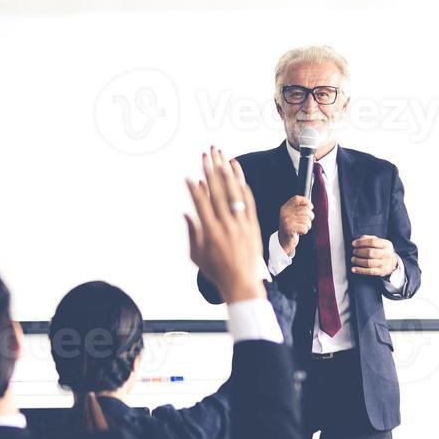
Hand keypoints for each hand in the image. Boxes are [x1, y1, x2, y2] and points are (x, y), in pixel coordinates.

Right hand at [185, 147, 265, 303]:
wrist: (242, 283)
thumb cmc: (217, 272)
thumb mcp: (197, 256)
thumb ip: (192, 233)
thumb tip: (186, 213)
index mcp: (210, 233)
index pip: (201, 204)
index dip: (194, 189)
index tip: (189, 176)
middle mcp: (226, 226)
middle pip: (217, 192)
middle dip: (210, 171)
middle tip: (206, 155)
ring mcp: (241, 224)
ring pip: (234, 193)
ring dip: (227, 172)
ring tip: (222, 156)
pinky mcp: (253, 224)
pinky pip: (248, 201)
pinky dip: (243, 186)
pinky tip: (237, 173)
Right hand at [277, 196, 312, 252]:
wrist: (283, 241)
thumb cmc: (290, 228)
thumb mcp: (292, 215)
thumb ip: (298, 209)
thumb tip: (310, 205)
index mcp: (285, 208)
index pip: (297, 198)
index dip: (306, 201)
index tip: (311, 206)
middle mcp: (285, 213)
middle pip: (305, 210)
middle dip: (310, 216)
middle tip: (307, 221)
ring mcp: (287, 221)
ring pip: (306, 220)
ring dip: (307, 225)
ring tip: (301, 227)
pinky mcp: (290, 229)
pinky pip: (305, 228)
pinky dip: (305, 231)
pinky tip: (299, 232)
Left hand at [350, 236, 398, 276]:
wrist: (392, 262)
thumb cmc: (381, 250)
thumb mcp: (379, 242)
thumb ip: (368, 239)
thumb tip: (357, 241)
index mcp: (386, 244)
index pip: (372, 242)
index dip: (361, 242)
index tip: (353, 244)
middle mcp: (387, 254)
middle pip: (370, 252)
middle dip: (359, 252)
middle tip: (354, 251)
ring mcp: (385, 263)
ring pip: (369, 263)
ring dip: (358, 261)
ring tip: (353, 259)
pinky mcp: (381, 271)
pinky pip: (369, 271)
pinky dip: (360, 270)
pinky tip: (353, 269)